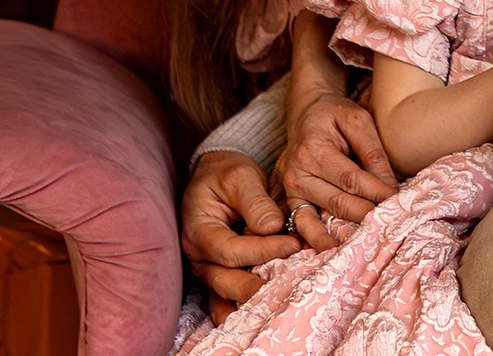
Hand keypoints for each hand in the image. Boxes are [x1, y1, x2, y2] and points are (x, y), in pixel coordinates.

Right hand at [180, 150, 298, 320]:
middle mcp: (199, 256)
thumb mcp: (240, 177)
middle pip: (225, 281)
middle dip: (257, 286)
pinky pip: (225, 299)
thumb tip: (273, 227)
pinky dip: (242, 308)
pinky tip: (261, 317)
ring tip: (280, 303)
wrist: (215, 176)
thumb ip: (256, 202)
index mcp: (199, 231)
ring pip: (226, 294)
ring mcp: (207, 268)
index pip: (231, 250)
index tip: (293, 244)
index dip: (262, 251)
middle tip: (289, 285)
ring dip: (252, 301)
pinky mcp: (219, 274)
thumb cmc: (226, 174)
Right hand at [277, 89, 398, 249]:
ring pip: (322, 216)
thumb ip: (372, 152)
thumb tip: (390, 187)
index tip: (398, 203)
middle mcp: (298, 172)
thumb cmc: (335, 115)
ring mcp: (291, 189)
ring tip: (365, 246)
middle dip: (367, 215)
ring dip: (344, 233)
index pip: (351, 178)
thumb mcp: (357, 120)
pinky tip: (332, 250)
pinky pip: (302, 223)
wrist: (307, 113)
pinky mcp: (290, 200)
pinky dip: (316, 238)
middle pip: (338, 201)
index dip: (376, 192)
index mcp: (314, 149)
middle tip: (391, 228)